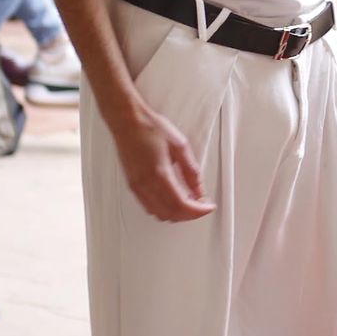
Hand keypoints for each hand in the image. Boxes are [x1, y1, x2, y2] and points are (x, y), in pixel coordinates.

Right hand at [114, 106, 214, 223]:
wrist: (128, 121)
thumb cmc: (151, 128)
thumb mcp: (180, 146)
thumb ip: (192, 171)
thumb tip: (200, 190)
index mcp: (160, 174)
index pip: (182, 205)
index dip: (198, 211)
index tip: (209, 207)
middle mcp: (146, 185)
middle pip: (171, 214)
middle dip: (189, 214)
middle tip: (201, 205)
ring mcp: (137, 187)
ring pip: (159, 214)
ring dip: (176, 213)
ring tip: (189, 201)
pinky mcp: (132, 185)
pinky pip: (149, 207)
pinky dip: (163, 209)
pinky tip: (172, 198)